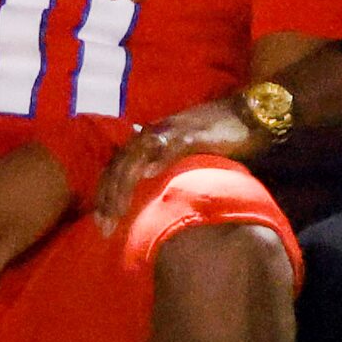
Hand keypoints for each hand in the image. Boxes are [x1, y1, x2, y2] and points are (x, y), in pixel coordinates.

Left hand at [95, 98, 262, 230]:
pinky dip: (158, 160)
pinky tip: (150, 175)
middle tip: (105, 227)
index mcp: (144, 142)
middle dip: (108, 198)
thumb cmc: (211, 140)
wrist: (241, 115)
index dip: (103, 196)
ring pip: (136, 159)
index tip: (100, 225)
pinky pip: (169, 147)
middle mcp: (149, 135)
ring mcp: (168, 133)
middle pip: (118, 167)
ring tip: (119, 212)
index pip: (114, 170)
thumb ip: (163, 174)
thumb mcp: (180, 160)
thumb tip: (152, 204)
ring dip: (125, 185)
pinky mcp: (190, 134)